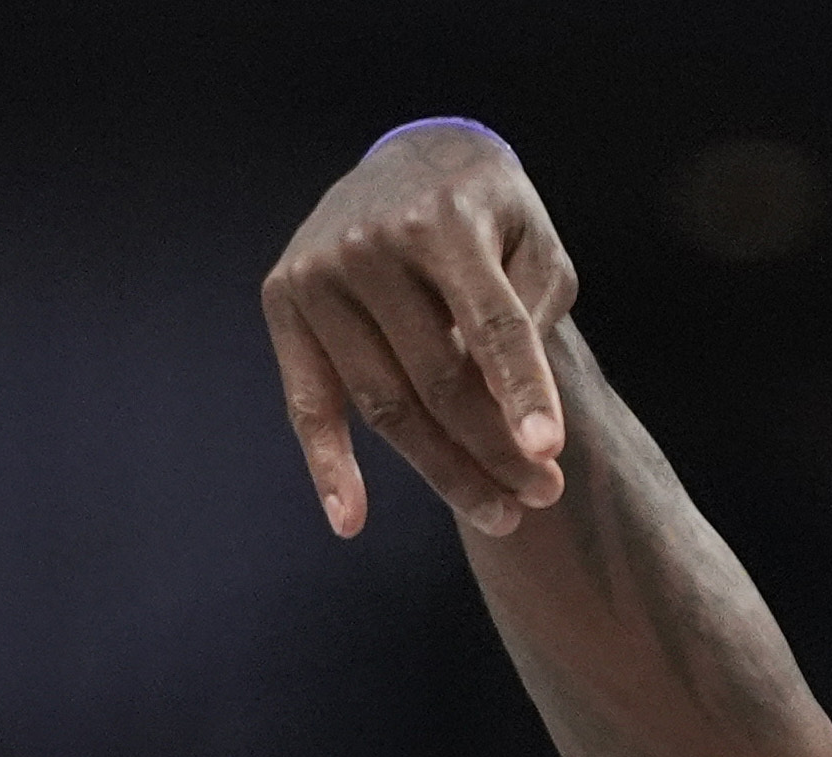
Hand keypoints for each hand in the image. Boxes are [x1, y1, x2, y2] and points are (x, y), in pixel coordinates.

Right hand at [259, 120, 580, 540]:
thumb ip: (535, 311)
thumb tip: (515, 406)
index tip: (547, 451)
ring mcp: (318, 273)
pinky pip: (308, 401)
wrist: (410, 161)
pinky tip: (351, 520)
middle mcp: (369, 244)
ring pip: (386, 405)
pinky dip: (328, 465)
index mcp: (443, 222)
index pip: (491, 324)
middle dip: (496, 450)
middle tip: (544, 496)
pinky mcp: (284, 300)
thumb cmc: (490, 217)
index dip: (522, 391)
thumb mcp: (536, 242)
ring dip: (445, 472)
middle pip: (438, 381)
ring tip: (503, 514)